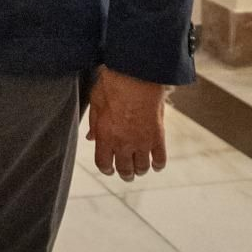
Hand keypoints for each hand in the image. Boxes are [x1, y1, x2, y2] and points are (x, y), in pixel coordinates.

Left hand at [86, 65, 168, 181]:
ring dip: (140, 170)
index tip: (108, 169)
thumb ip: (93, 123)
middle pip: (124, 168)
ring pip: (142, 167)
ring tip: (139, 169)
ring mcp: (142, 142)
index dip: (106, 169)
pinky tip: (156, 165)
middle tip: (126, 175)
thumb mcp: (95, 103)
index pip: (104, 163)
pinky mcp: (158, 137)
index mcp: (105, 136)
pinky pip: (160, 158)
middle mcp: (123, 143)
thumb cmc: (113, 86)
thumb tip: (91, 138)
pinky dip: (158, 164)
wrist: (136, 77)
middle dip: (124, 174)